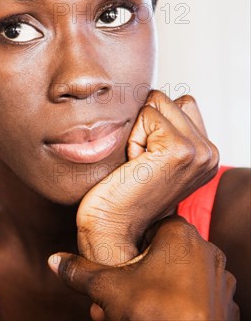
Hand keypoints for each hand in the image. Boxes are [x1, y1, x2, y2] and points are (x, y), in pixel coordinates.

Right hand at [49, 216, 239, 319]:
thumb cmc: (153, 311)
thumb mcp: (106, 288)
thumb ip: (80, 271)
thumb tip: (55, 261)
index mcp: (179, 235)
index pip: (147, 227)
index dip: (127, 248)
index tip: (116, 267)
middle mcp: (205, 251)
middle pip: (160, 255)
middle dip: (136, 275)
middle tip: (117, 295)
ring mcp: (218, 280)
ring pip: (177, 277)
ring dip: (154, 289)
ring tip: (131, 309)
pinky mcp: (224, 305)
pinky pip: (194, 297)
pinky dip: (176, 304)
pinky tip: (157, 316)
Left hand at [77, 90, 218, 263]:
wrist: (111, 226)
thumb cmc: (119, 191)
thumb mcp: (150, 156)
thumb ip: (164, 129)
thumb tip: (151, 95)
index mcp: (205, 154)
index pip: (177, 103)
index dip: (149, 124)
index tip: (144, 160)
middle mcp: (209, 153)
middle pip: (167, 99)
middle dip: (142, 124)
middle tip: (138, 162)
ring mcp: (199, 152)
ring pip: (157, 103)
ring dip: (137, 130)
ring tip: (136, 163)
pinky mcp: (180, 150)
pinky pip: (147, 114)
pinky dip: (132, 136)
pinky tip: (133, 164)